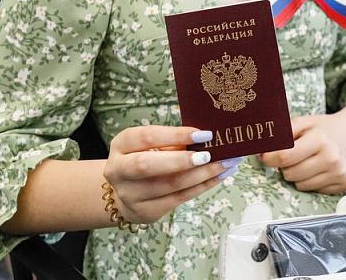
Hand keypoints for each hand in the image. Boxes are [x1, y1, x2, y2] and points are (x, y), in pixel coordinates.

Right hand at [103, 126, 226, 224]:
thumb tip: (208, 137)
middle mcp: (119, 170)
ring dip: (202, 174)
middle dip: (182, 160)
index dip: (175, 135)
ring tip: (226, 164)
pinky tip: (219, 176)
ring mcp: (130, 195)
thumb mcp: (150, 144)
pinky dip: (203, 186)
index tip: (204, 134)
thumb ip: (173, 140)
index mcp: (121, 145)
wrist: (124, 193)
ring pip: (169, 185)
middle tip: (209, 154)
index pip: (147, 137)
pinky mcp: (146, 212)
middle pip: (147, 165)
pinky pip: (179, 198)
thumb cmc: (144, 158)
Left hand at [260, 114, 345, 194]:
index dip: (269, 158)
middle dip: (286, 166)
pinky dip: (312, 182)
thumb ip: (282, 133)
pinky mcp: (344, 185)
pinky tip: (319, 169)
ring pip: (301, 186)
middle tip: (293, 156)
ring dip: (298, 176)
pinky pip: (315, 191)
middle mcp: (332, 159)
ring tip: (308, 161)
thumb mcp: (304, 122)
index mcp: (320, 140)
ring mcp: (339, 174)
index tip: (265, 157)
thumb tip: (260, 150)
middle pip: (291, 174)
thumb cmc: (326, 128)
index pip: (285, 157)